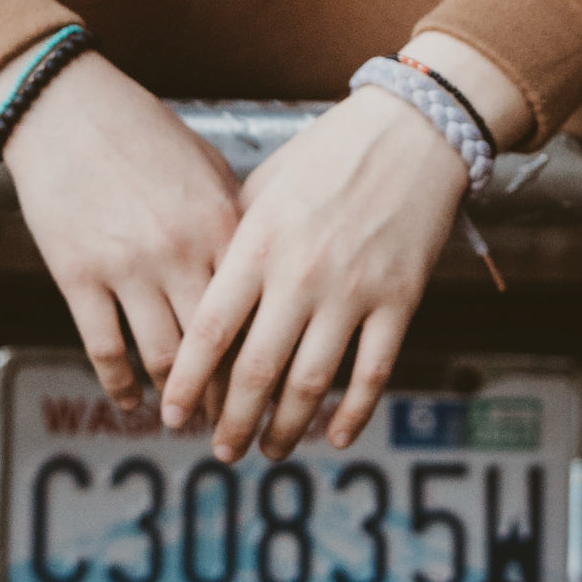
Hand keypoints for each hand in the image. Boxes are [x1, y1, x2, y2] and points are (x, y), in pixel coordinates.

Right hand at [0, 50, 241, 409]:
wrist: (66, 107)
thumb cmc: (142, 130)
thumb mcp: (205, 166)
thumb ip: (234, 220)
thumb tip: (261, 275)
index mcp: (220, 221)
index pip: (256, 310)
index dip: (265, 356)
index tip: (274, 387)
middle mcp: (179, 250)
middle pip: (214, 348)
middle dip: (225, 396)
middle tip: (232, 424)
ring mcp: (126, 266)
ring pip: (161, 358)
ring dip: (176, 400)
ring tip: (184, 421)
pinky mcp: (78, 275)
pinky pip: (104, 349)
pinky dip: (121, 386)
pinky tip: (131, 403)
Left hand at [160, 85, 467, 463]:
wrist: (409, 131)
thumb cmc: (325, 155)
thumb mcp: (263, 185)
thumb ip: (232, 241)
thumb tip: (199, 299)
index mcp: (259, 242)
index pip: (211, 329)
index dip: (188, 381)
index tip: (173, 415)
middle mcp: (301, 273)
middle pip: (256, 370)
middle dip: (232, 422)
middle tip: (220, 451)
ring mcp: (353, 290)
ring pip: (312, 383)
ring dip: (286, 427)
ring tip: (268, 450)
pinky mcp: (400, 300)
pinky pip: (373, 373)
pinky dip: (353, 413)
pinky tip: (334, 435)